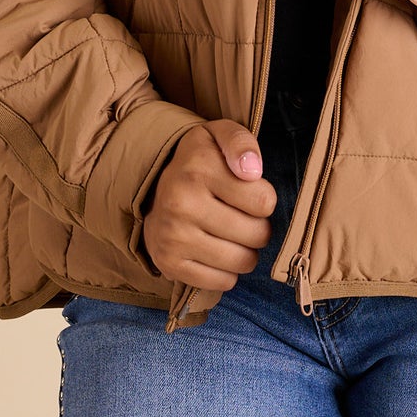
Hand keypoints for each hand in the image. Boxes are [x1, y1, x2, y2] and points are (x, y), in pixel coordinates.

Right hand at [142, 119, 276, 290]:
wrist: (153, 189)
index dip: (264, 198)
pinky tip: (217, 251)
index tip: (249, 192)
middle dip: (259, 227)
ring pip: (242, 261)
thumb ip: (241, 142)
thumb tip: (252, 171)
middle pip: (257, 234)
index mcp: (198, 168)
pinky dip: (228, 271)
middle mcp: (181, 203)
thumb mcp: (219, 135)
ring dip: (246, 251)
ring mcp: (173, 237)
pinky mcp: (170, 264)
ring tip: (234, 234)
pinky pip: (223, 282)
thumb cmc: (200, 162)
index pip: (264, 201)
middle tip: (244, 216)